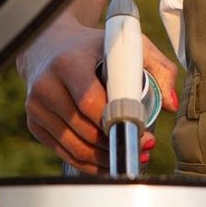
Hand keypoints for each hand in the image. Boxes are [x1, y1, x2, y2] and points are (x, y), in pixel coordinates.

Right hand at [17, 11, 179, 173]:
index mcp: (68, 63)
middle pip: (84, 128)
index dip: (116, 120)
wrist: (50, 45)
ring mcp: (36, 107)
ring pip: (74, 146)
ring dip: (105, 157)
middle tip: (145, 145)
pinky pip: (65, 152)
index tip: (142, 130)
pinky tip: (109, 159)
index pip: (90, 101)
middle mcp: (46, 86)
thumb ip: (158, 67)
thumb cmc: (93, 46)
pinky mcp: (34, 123)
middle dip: (116, 142)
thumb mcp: (127, 44)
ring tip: (132, 153)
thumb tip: (171, 104)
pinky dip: (89, 162)